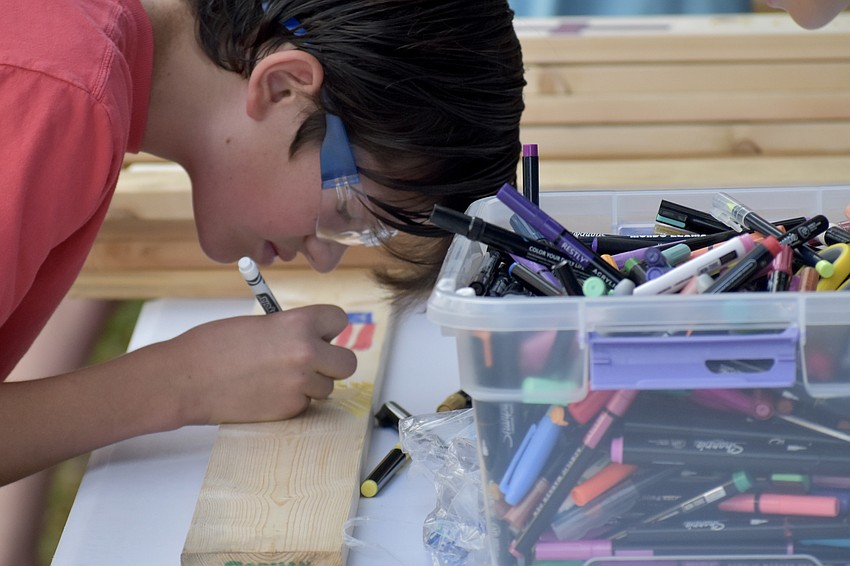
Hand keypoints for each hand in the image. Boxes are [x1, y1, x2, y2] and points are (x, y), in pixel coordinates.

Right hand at [161, 304, 356, 424]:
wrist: (187, 378)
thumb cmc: (215, 345)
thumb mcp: (261, 324)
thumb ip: (292, 330)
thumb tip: (315, 339)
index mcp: (299, 323)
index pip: (339, 320)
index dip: (329, 328)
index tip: (320, 334)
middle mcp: (306, 353)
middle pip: (348, 362)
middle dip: (332, 362)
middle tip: (310, 362)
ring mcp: (300, 384)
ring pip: (327, 386)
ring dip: (310, 384)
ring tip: (278, 377)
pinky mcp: (290, 409)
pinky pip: (306, 404)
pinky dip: (291, 401)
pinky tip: (266, 392)